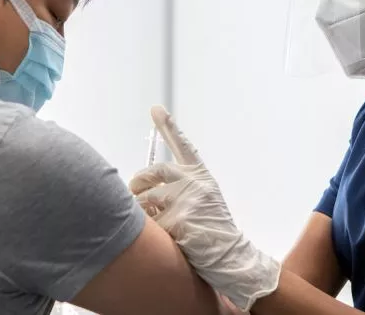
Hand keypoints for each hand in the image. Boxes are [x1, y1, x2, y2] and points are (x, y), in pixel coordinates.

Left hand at [129, 105, 280, 311]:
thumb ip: (177, 188)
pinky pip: (150, 223)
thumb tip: (138, 187)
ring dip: (144, 213)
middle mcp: (195, 182)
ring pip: (145, 200)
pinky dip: (152, 232)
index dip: (168, 126)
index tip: (156, 108)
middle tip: (135, 192)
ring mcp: (187, 199)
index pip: (183, 145)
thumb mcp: (202, 200)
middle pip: (152, 172)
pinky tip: (168, 238)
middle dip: (137, 183)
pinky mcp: (179, 219)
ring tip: (159, 224)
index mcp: (200, 175)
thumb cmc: (210, 228)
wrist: (230, 256)